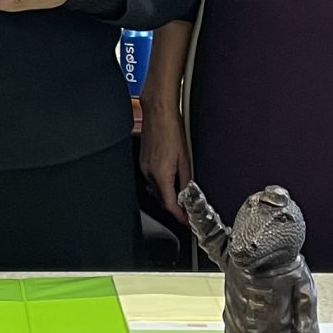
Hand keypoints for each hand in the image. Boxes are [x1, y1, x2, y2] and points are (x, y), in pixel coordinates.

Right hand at [140, 105, 191, 221]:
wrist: (158, 112)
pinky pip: (153, 179)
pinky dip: (163, 183)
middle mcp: (149, 173)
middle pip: (162, 199)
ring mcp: (144, 167)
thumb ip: (186, 179)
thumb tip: (189, 194)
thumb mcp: (185, 158)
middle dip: (175, 207)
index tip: (187, 220)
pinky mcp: (143, 161)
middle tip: (187, 210)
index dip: (180, 216)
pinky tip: (171, 179)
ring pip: (157, 189)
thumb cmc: (172, 129)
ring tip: (182, 195)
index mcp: (161, 174)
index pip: (169, 205)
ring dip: (169, 195)